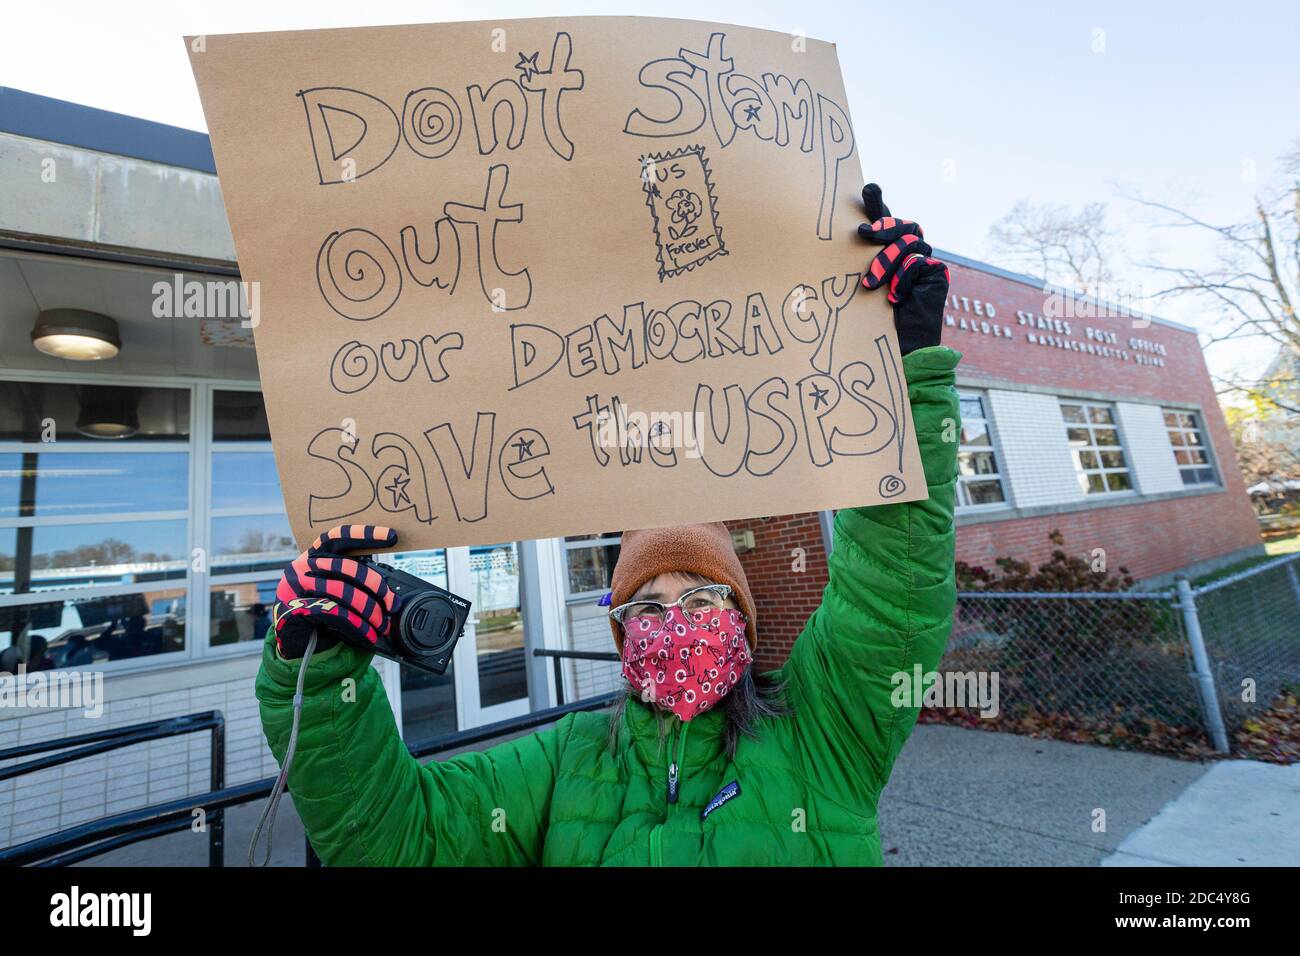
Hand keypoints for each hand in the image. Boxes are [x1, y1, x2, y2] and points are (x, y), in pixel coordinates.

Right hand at [272, 524, 399, 658]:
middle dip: (377, 587)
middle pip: (348, 567)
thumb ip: (351, 582)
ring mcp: (296, 586)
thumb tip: (389, 593)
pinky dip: (357, 625)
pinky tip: (368, 634)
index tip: (392, 535)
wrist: (292, 644)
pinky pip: (335, 613)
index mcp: (314, 556)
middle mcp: (303, 566)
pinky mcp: (296, 607)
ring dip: (369, 611)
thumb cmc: (318, 615)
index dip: (365, 534)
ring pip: (344, 591)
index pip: (339, 536)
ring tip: (382, 625)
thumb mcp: (333, 591)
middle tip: (392, 605)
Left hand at [858, 183, 949, 354]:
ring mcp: (927, 261)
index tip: (868, 188)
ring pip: (909, 242)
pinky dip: (903, 278)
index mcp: (892, 252)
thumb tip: (854, 234)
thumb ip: (864, 260)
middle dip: (883, 227)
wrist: (903, 347)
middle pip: (903, 226)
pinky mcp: (938, 273)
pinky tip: (894, 297)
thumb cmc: (878, 319)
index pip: (886, 222)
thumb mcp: (865, 284)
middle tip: (862, 233)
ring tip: (872, 284)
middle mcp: (912, 252)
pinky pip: (918, 261)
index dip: (878, 204)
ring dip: (887, 261)